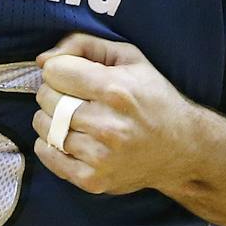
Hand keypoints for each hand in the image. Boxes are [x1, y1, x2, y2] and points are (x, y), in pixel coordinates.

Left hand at [31, 33, 200, 196]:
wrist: (182, 148)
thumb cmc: (153, 97)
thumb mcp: (129, 58)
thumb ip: (83, 45)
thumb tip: (42, 59)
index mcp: (116, 90)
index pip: (53, 72)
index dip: (59, 69)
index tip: (72, 75)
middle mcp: (107, 124)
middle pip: (46, 98)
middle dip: (54, 92)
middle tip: (73, 97)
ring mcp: (99, 156)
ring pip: (43, 126)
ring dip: (51, 118)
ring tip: (72, 118)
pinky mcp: (93, 180)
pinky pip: (47, 155)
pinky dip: (49, 144)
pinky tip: (69, 138)